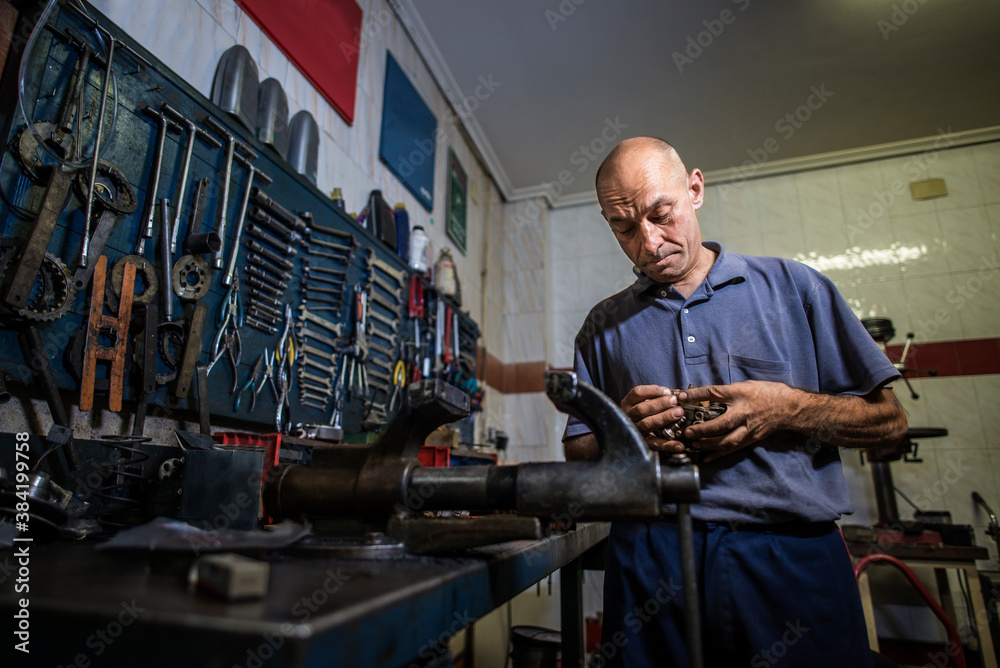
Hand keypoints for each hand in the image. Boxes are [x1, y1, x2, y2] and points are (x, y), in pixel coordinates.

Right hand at [620, 385, 685, 453]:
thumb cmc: (648, 410)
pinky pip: (655, 444)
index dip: (653, 391)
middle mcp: (629, 416)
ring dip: (664, 418)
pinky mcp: (644, 443)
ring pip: (647, 424)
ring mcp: (636, 430)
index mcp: (629, 403)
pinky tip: (679, 445)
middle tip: (675, 401)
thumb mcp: (649, 400)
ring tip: (679, 413)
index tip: (667, 391)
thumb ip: (662, 396)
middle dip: (660, 404)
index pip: (638, 393)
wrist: (640, 430)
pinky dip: (668, 445)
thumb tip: (679, 394)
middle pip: (641, 409)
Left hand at [678, 381, 794, 461]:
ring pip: (726, 440)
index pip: (714, 393)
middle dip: (702, 429)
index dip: (696, 395)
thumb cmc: (765, 392)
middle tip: (687, 432)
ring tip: (693, 445)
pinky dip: (718, 454)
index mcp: (740, 394)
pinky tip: (706, 458)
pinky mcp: (751, 438)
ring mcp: (748, 427)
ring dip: (708, 444)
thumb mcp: (744, 386)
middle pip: (720, 423)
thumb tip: (702, 399)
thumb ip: (725, 393)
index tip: (681, 397)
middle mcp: (744, 411)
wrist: (788, 407)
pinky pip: (733, 448)